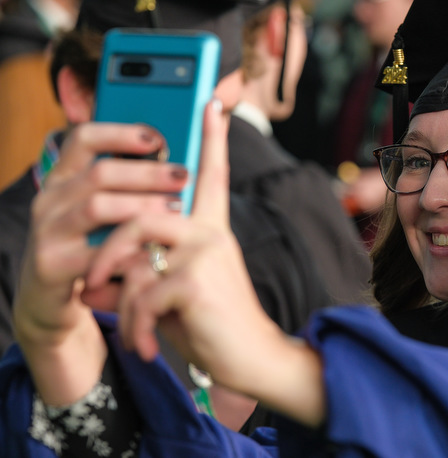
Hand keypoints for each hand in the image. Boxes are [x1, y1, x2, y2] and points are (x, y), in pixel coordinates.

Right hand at [14, 123, 186, 404]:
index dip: (120, 133)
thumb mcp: (103, 213)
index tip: (158, 137)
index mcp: (63, 178)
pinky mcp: (51, 264)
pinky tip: (159, 247)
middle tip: (183, 176)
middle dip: (146, 172)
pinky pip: (96, 251)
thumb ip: (127, 186)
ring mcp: (47, 231)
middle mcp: (50, 199)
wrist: (50, 300)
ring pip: (97, 207)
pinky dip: (131, 248)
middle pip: (99, 173)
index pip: (84, 139)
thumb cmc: (91, 247)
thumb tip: (179, 154)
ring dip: (141, 206)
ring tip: (177, 209)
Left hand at [87, 101, 325, 426]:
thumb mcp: (172, 295)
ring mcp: (205, 252)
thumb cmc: (213, 325)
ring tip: (126, 325)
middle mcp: (212, 232)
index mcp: (212, 230)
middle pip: (142, 213)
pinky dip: (133, 324)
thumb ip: (140, 277)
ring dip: (118, 295)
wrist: (252, 359)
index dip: (211, 137)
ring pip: (133, 254)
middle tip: (91, 282)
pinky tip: (146, 346)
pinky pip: (140, 291)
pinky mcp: (195, 280)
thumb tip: (92, 281)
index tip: (213, 102)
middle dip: (106, 252)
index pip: (212, 174)